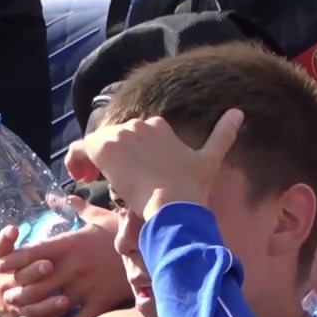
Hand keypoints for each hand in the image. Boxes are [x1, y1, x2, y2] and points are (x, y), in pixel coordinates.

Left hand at [0, 200, 126, 316]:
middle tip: (9, 298)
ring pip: (52, 307)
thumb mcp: (101, 217)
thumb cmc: (125, 233)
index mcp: (70, 244)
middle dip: (20, 293)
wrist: (154, 250)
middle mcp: (74, 267)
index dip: (12, 261)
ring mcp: (87, 287)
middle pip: (36, 284)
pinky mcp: (101, 302)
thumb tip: (63, 196)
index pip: (32, 253)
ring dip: (34, 316)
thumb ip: (79, 208)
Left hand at [65, 109, 243, 219]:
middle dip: (111, 157)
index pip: (135, 134)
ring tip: (93, 180)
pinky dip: (77, 161)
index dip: (129, 152)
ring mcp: (120, 135)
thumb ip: (223, 136)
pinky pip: (80, 148)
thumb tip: (239, 113)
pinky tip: (82, 178)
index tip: (128, 172)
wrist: (174, 203)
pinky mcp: (104, 148)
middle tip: (108, 180)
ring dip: (93, 161)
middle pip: (114, 138)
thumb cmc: (191, 188)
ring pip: (97, 143)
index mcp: (159, 126)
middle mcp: (139, 125)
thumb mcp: (209, 160)